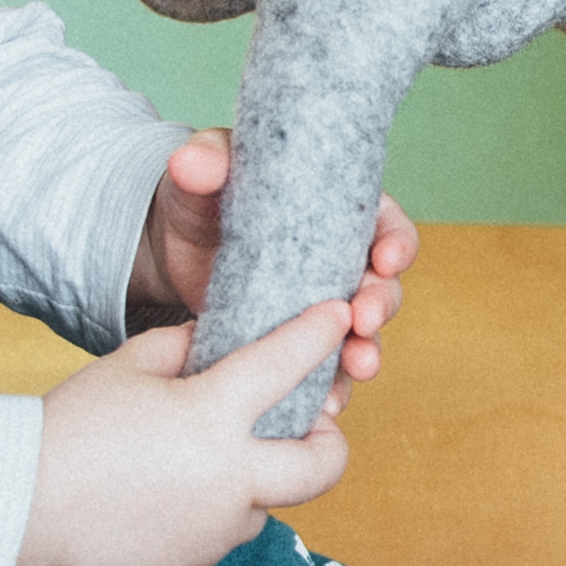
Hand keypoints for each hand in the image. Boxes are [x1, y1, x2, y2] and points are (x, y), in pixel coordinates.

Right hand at [12, 302, 351, 565]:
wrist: (25, 503)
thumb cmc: (73, 424)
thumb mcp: (128, 364)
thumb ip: (183, 345)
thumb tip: (213, 343)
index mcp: (212, 416)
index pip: (285, 365)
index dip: (318, 335)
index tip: (337, 318)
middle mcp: (230, 477)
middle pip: (324, 465)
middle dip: (332, 439)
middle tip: (314, 421)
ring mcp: (218, 527)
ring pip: (272, 500)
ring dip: (263, 474)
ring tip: (215, 453)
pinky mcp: (198, 560)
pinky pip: (229, 527)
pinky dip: (220, 504)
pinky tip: (176, 485)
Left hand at [133, 129, 419, 411]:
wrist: (168, 250)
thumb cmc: (199, 198)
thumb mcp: (203, 176)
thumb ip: (204, 161)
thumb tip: (191, 161)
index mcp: (335, 210)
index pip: (385, 222)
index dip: (396, 241)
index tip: (386, 258)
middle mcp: (338, 261)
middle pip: (382, 285)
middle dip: (381, 304)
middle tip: (363, 319)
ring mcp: (318, 308)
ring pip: (361, 334)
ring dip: (366, 352)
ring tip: (356, 366)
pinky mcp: (294, 344)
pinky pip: (323, 371)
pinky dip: (329, 388)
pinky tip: (320, 404)